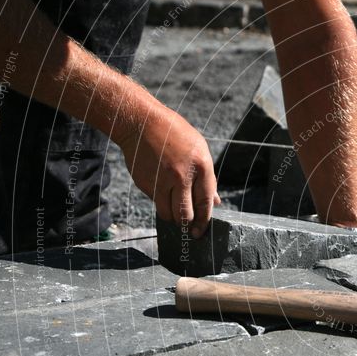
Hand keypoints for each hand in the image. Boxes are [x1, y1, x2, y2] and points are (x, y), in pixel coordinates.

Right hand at [117, 105, 219, 237]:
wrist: (141, 122)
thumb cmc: (175, 135)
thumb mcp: (199, 150)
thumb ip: (208, 178)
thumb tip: (215, 202)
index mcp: (201, 166)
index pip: (204, 202)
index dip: (203, 221)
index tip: (200, 232)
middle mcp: (182, 175)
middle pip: (185, 214)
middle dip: (187, 225)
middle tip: (187, 229)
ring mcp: (162, 180)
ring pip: (168, 213)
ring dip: (172, 217)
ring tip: (174, 210)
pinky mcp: (145, 183)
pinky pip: (155, 201)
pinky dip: (160, 201)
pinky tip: (160, 187)